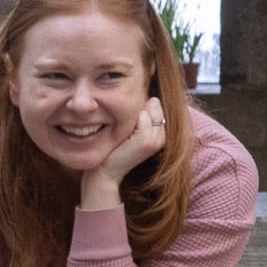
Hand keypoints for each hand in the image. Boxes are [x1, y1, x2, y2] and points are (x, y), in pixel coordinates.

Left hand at [80, 95, 166, 209]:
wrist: (105, 171)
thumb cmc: (113, 149)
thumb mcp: (128, 129)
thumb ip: (138, 113)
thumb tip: (142, 94)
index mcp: (159, 133)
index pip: (155, 104)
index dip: (139, 106)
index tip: (125, 120)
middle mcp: (161, 136)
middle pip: (155, 104)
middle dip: (139, 108)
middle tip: (122, 125)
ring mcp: (156, 140)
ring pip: (151, 108)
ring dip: (135, 113)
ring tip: (122, 129)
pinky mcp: (148, 141)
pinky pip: (144, 116)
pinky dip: (132, 119)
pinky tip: (123, 132)